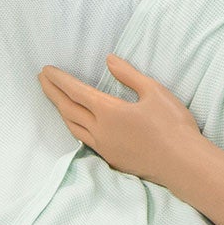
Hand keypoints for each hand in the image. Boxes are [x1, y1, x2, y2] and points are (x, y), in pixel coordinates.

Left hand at [38, 55, 204, 187]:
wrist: (183, 163)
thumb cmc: (172, 124)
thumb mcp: (154, 91)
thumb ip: (128, 75)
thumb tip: (109, 60)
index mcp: (109, 111)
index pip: (76, 91)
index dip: (59, 80)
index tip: (46, 70)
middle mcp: (100, 130)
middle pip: (68, 109)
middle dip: (52, 92)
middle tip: (41, 79)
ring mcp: (104, 147)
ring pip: (73, 127)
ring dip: (61, 111)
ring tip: (54, 99)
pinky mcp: (111, 159)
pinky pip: (85, 140)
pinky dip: (74, 126)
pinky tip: (77, 124)